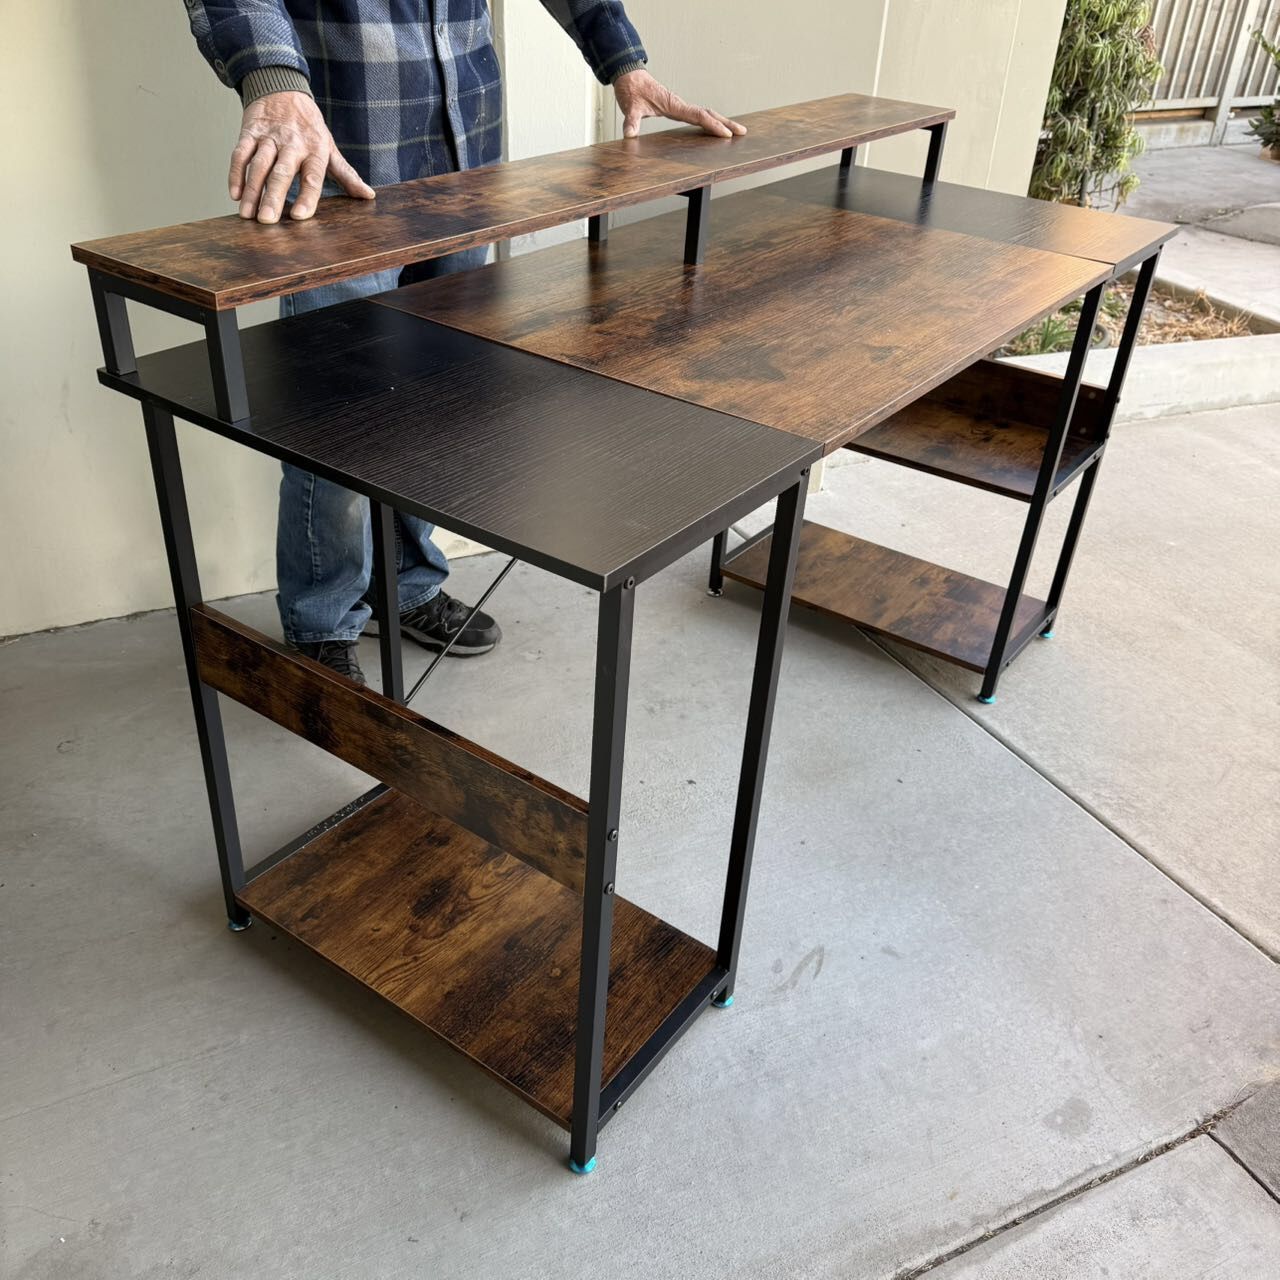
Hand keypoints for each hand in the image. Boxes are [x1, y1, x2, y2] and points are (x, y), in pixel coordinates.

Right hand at [229, 92, 374, 222]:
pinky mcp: (249, 131)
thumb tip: (368, 196)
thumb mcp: (329, 147)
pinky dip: (235, 173)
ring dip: (252, 190)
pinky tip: (235, 194)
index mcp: (315, 150)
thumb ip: (347, 174)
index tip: (299, 217)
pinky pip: (240, 153)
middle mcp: (292, 143)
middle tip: (267, 221)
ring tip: (247, 214)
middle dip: (273, 197)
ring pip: (258, 165)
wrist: (282, 87)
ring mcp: (269, 137)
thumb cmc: (309, 127)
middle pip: (281, 172)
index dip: (307, 197)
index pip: (312, 177)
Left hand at [613, 70, 745, 139]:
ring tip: (735, 132)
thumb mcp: (630, 107)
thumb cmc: (631, 90)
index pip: (698, 115)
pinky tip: (714, 128)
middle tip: (742, 133)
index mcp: (674, 105)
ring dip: (721, 122)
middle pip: (708, 113)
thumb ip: (631, 121)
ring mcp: (680, 106)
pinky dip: (709, 121)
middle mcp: (680, 105)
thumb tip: (629, 134)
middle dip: (725, 123)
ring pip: (705, 113)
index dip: (712, 125)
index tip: (725, 134)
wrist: (629, 76)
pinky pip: (698, 115)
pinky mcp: (676, 108)